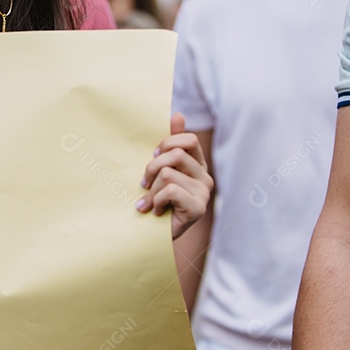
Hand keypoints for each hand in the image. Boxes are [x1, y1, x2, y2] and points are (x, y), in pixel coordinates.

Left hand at [137, 113, 211, 239]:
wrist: (154, 236)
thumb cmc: (156, 200)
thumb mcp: (160, 169)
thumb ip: (170, 144)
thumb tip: (177, 114)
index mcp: (198, 164)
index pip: (189, 140)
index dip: (167, 144)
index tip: (153, 156)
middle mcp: (206, 177)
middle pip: (177, 154)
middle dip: (152, 167)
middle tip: (143, 183)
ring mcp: (204, 193)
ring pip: (168, 174)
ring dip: (152, 190)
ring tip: (149, 202)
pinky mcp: (199, 208)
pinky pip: (170, 191)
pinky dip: (155, 201)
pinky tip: (155, 212)